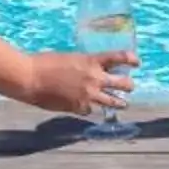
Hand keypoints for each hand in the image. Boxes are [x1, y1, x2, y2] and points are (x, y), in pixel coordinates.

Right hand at [17, 49, 135, 116]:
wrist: (31, 78)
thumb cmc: (46, 63)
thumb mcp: (71, 59)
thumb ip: (85, 66)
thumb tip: (93, 72)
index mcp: (91, 61)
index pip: (119, 58)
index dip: (131, 59)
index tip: (137, 62)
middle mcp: (94, 78)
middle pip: (122, 83)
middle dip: (128, 85)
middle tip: (130, 86)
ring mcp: (89, 95)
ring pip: (113, 101)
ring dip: (119, 102)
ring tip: (123, 104)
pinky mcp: (80, 108)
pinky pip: (92, 110)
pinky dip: (91, 109)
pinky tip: (88, 108)